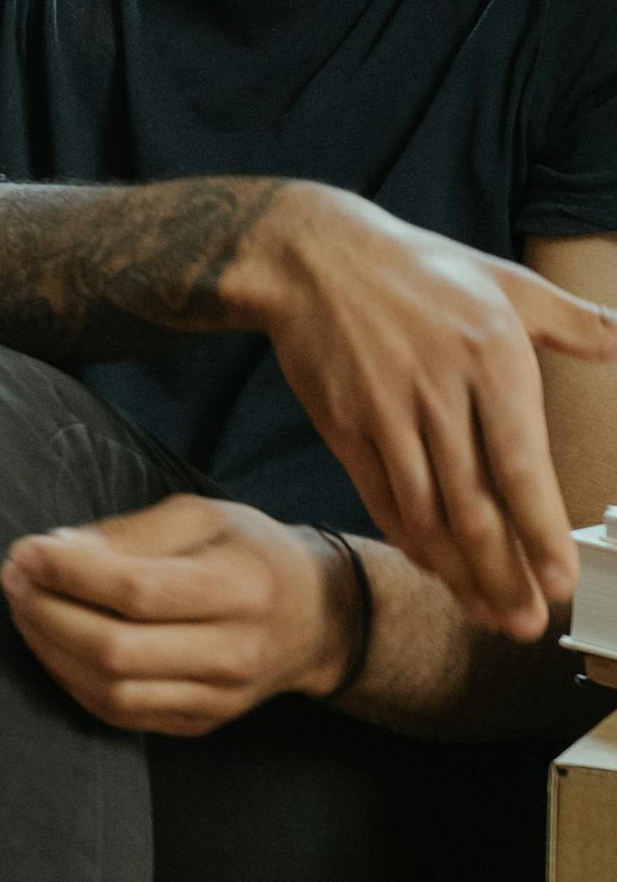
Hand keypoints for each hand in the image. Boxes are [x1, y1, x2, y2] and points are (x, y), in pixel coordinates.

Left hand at [0, 494, 351, 737]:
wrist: (313, 618)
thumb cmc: (248, 552)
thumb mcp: (201, 516)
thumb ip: (128, 533)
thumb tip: (54, 549)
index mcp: (240, 588)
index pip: (138, 591)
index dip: (70, 574)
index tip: (26, 551)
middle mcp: (233, 653)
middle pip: (117, 649)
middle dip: (47, 612)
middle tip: (14, 578)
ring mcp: (218, 699)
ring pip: (111, 691)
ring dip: (49, 649)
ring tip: (24, 607)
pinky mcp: (200, 724)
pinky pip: (119, 714)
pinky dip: (71, 681)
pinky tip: (51, 644)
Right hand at [226, 184, 616, 639]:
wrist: (313, 257)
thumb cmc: (418, 268)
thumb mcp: (504, 279)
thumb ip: (569, 320)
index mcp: (490, 357)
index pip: (520, 464)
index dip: (541, 531)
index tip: (561, 579)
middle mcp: (440, 392)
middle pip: (474, 505)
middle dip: (505, 575)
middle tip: (527, 623)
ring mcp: (388, 413)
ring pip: (428, 514)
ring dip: (461, 573)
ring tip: (490, 613)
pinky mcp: (346, 427)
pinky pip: (383, 498)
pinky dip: (411, 540)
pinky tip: (437, 567)